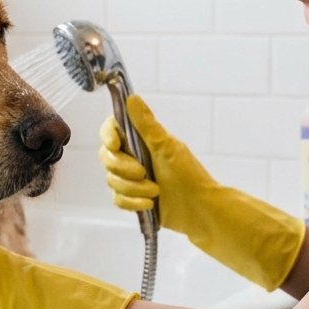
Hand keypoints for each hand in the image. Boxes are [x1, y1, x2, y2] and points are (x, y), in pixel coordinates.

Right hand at [98, 95, 305, 290]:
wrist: (200, 210)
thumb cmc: (189, 176)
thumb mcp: (166, 147)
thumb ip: (146, 124)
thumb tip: (132, 98)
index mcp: (142, 140)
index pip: (111, 130)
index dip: (108, 136)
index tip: (116, 144)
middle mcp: (134, 157)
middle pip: (108, 157)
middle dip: (123, 168)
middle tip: (143, 172)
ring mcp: (132, 179)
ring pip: (112, 180)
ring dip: (132, 188)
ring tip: (155, 191)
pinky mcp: (133, 198)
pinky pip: (117, 200)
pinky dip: (132, 203)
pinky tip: (149, 203)